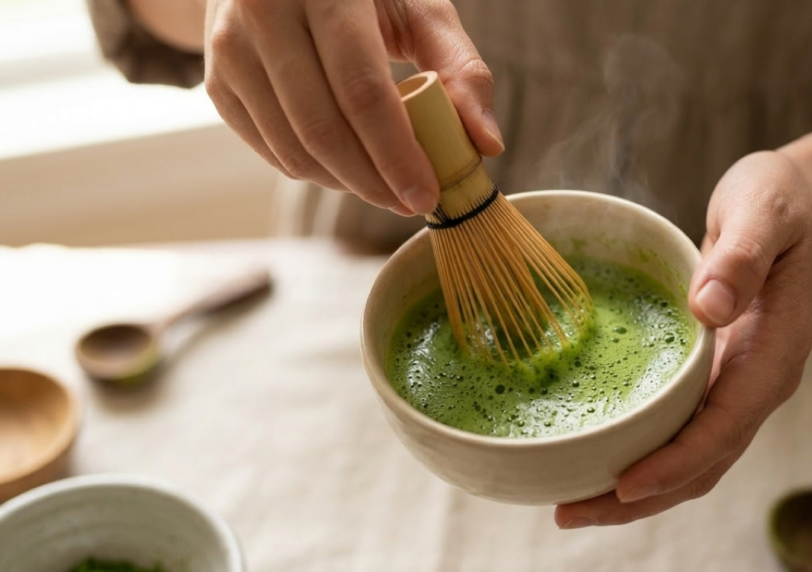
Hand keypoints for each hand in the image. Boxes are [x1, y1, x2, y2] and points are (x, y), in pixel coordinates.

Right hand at [202, 0, 503, 214]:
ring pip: (293, 149)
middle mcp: (265, 13)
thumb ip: (461, 69)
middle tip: (410, 203)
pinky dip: (315, 172)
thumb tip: (486, 145)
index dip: (396, 153)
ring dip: (346, 184)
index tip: (426, 195)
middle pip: (323, 129)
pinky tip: (347, 167)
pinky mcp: (216, 83)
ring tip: (384, 186)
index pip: (361, 89)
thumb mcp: (418, 9)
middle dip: (373, 181)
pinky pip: (271, 152)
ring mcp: (230, 49)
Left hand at [555, 150, 811, 527]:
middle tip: (569, 513)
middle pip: (702, 464)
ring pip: (690, 459)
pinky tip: (598, 458)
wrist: (802, 203)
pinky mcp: (714, 376)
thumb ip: (742, 258)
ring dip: (636, 490)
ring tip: (572, 504)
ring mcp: (736, 384)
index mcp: (773, 355)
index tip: (624, 484)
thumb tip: (710, 307)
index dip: (676, 462)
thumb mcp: (764, 214)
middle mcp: (756, 382)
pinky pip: (680, 430)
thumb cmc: (781, 204)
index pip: (724, 426)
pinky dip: (643, 455)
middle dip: (639, 498)